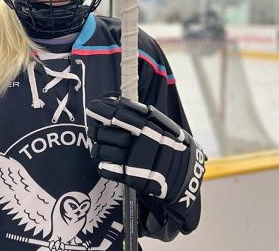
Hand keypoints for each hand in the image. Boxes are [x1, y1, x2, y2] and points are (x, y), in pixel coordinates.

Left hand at [85, 95, 205, 218]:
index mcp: (146, 125)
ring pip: (103, 151)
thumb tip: (118, 101)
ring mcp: (135, 159)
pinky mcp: (133, 177)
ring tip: (98, 149)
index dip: (100, 110)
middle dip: (95, 131)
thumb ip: (141, 113)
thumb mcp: (162, 124)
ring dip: (97, 149)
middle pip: (104, 132)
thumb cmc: (171, 145)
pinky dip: (104, 167)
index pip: (116, 114)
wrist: (187, 174)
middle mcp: (139, 140)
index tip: (91, 108)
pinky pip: (109, 170)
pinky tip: (104, 164)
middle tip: (93, 131)